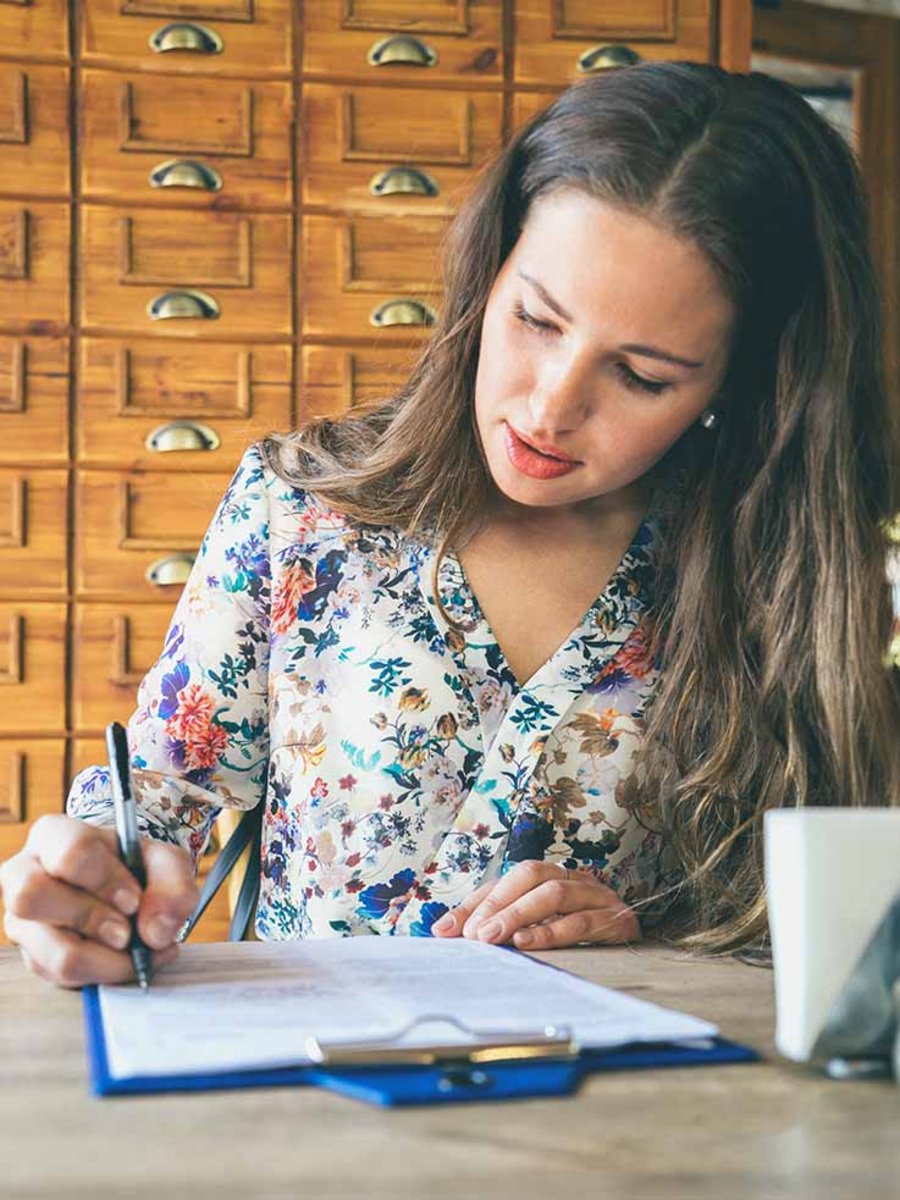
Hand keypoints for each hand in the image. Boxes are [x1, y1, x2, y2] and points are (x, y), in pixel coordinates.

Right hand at [0, 814, 199, 988]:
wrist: (127, 890)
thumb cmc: (136, 868)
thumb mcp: (167, 863)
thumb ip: (173, 887)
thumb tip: (156, 933)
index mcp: (55, 835)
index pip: (68, 853)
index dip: (105, 880)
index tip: (134, 900)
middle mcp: (24, 875)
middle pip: (32, 897)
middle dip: (91, 919)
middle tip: (127, 931)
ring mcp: (22, 920)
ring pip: (51, 952)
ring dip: (103, 959)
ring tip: (133, 949)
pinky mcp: (32, 955)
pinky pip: (62, 976)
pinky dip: (103, 973)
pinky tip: (126, 959)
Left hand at [431, 859, 640, 949]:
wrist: (638, 944)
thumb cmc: (576, 932)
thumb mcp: (532, 926)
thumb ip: (490, 923)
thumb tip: (440, 931)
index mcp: (551, 875)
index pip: (506, 881)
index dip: (476, 902)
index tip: (447, 931)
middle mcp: (573, 879)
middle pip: (530, 876)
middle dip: (498, 904)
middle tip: (474, 934)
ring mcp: (597, 897)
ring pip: (555, 894)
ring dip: (520, 915)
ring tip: (495, 937)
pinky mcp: (618, 921)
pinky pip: (583, 922)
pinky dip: (553, 932)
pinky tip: (529, 943)